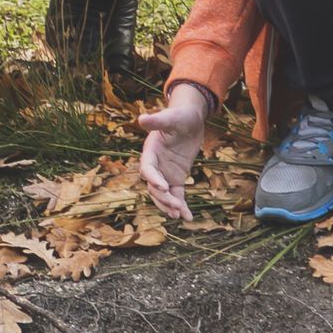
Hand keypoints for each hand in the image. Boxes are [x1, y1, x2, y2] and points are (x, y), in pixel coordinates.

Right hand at [135, 80, 214, 222]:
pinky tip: (188, 217)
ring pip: (163, 195)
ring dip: (170, 205)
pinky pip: (176, 195)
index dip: (153, 179)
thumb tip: (142, 118)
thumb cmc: (180, 115)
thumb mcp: (172, 117)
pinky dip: (180, 206)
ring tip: (180, 215)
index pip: (148, 169)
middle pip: (154, 187)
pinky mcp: (176, 178)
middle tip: (176, 206)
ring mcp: (165, 173)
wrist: (191, 119)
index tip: (164, 187)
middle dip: (163, 198)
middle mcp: (155, 165)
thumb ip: (158, 120)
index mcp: (150, 151)